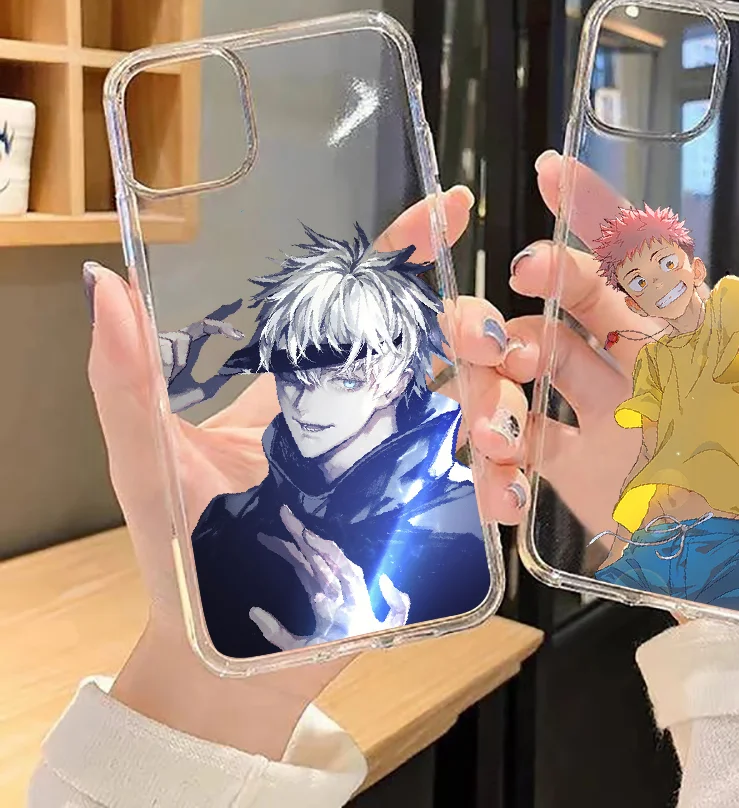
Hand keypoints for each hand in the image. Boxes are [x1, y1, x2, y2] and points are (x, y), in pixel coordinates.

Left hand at [84, 185, 528, 758]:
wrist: (224, 659)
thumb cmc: (181, 554)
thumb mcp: (148, 458)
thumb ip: (126, 377)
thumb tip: (104, 285)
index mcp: (312, 383)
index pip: (367, 301)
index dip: (408, 250)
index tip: (448, 207)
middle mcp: (371, 413)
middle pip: (446, 345)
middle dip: (474, 329)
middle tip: (474, 344)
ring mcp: (408, 464)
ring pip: (482, 406)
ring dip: (501, 403)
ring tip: (485, 433)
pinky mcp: (432, 521)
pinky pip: (488, 486)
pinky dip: (505, 479)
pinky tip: (498, 489)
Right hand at [505, 152, 738, 601]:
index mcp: (702, 343)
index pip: (646, 263)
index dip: (599, 216)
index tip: (555, 173)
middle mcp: (646, 370)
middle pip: (578, 301)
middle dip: (546, 277)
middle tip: (528, 271)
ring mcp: (606, 419)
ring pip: (533, 362)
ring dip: (501, 362)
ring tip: (503, 390)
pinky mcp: (578, 474)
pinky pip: (520, 448)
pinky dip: (497, 457)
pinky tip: (502, 479)